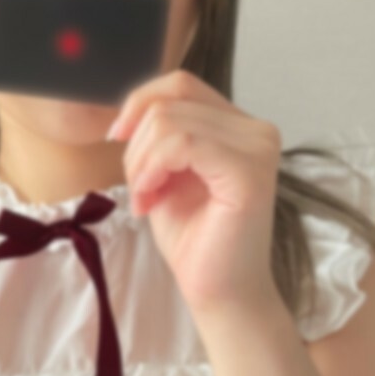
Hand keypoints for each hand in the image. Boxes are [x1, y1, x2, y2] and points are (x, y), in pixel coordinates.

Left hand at [106, 69, 281, 316]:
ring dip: (141, 162)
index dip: (140, 103)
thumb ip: (160, 131)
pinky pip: (183, 143)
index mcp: (237, 124)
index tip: (116, 136)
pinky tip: (151, 198)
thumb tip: (133, 105)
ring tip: (146, 198)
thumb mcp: (165, 170)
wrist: (217, 292)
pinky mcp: (250, 172)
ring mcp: (258, 147)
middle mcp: (256, 129)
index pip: (180, 83)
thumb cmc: (193, 236)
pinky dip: (153, 168)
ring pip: (169, 121)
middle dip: (136, 145)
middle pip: (169, 103)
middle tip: (139, 189)